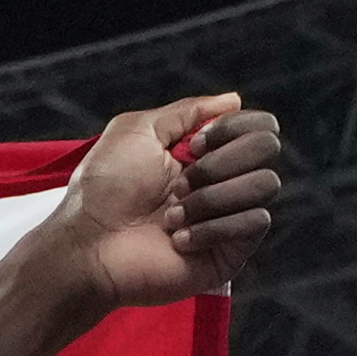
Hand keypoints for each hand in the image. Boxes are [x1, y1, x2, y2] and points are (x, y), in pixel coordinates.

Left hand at [45, 95, 285, 311]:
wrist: (88, 246)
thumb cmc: (103, 189)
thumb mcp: (138, 130)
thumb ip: (187, 111)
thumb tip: (234, 100)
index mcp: (206, 153)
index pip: (258, 126)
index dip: (231, 128)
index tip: (190, 146)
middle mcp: (223, 183)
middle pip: (268, 149)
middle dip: (220, 162)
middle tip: (178, 184)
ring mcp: (229, 219)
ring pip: (265, 185)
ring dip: (212, 197)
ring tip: (170, 216)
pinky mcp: (230, 254)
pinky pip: (255, 223)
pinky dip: (213, 228)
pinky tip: (178, 240)